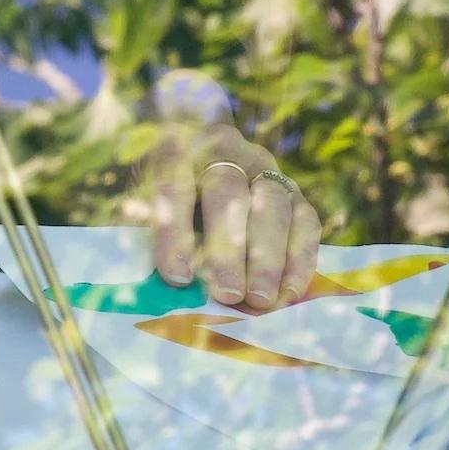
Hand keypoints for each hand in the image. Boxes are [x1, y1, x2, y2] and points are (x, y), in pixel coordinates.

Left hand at [141, 119, 318, 312]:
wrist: (200, 164)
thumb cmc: (165, 199)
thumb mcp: (144, 205)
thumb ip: (150, 236)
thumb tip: (170, 285)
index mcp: (175, 149)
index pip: (173, 187)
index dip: (174, 234)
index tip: (177, 279)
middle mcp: (223, 149)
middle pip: (228, 192)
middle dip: (229, 248)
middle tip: (228, 295)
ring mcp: (263, 167)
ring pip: (272, 204)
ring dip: (268, 257)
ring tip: (260, 299)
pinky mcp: (292, 190)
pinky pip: (304, 221)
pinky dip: (299, 259)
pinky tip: (288, 293)